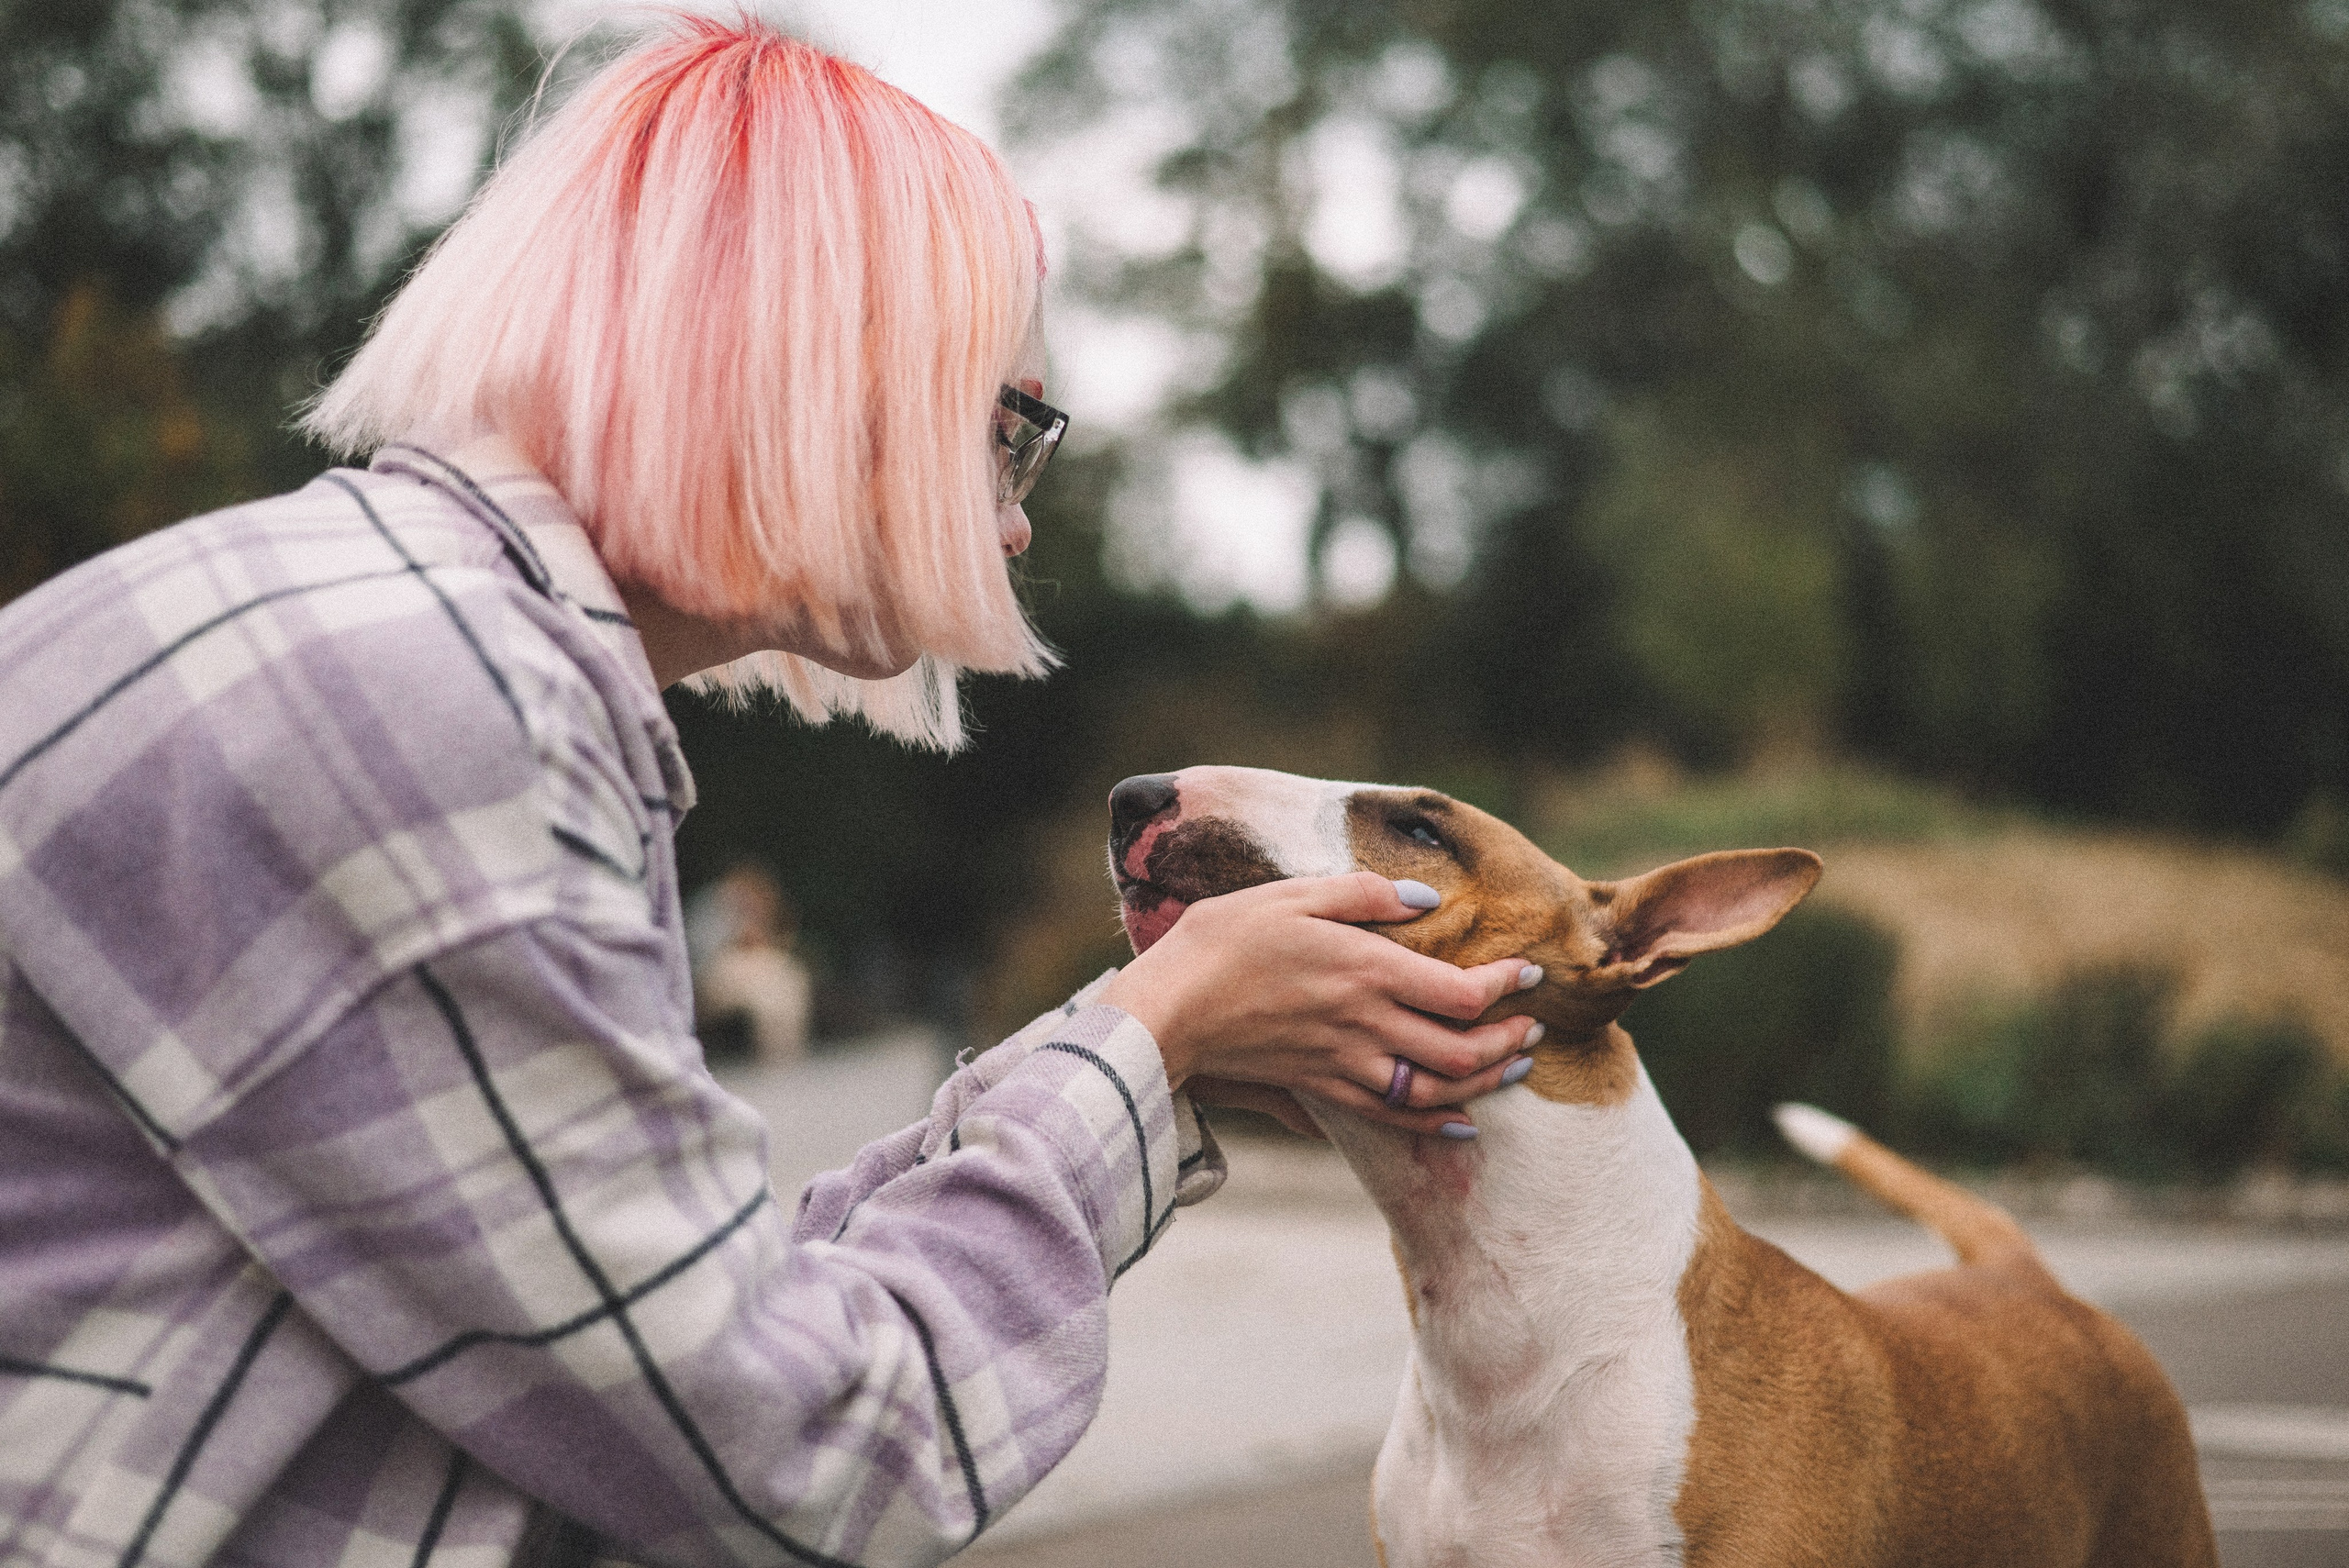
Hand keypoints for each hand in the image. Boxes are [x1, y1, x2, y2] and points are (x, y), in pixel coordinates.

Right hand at [1100, 872, 1540, 1136]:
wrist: (1168, 1009)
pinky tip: (1461, 1120)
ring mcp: (1345, 1064)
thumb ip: (1366, 896)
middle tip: (1533, 1028)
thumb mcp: (1293, 895)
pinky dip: (1436, 1123)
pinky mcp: (1322, 1089)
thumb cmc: (1224, 941)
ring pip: (1437, 1090)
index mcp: (1367, 969)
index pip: (1464, 991)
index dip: (1509, 986)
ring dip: (1485, 1083)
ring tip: (1512, 1068)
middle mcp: (1366, 1024)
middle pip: (1464, 1050)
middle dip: (1510, 1042)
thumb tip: (1427, 901)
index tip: (1530, 973)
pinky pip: (1393, 1116)